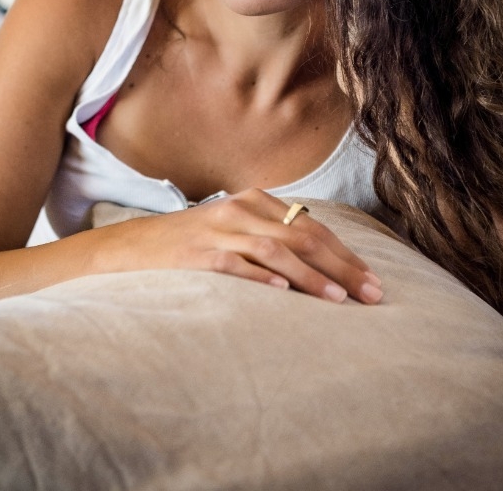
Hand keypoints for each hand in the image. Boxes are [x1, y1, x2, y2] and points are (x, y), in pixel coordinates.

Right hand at [96, 188, 382, 303]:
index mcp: (255, 202)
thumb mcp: (235, 229)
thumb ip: (272, 237)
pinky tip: (283, 294)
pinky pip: (235, 264)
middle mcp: (241, 211)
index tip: (373, 281)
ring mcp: (218, 231)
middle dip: (342, 267)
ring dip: (311, 276)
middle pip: (302, 237)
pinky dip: (261, 278)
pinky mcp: (197, 255)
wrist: (130, 247)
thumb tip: (324, 263)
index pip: (312, 227)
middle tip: (372, 294)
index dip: (346, 255)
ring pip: (276, 251)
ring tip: (338, 301)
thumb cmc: (191, 245)